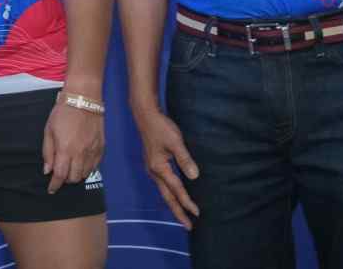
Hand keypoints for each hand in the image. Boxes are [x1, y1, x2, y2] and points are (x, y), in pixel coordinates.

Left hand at [42, 97, 104, 194]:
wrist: (84, 99)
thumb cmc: (63, 113)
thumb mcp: (49, 130)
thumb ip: (48, 152)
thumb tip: (47, 170)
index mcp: (65, 149)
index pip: (60, 175)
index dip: (55, 185)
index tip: (51, 189)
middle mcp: (80, 154)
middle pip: (74, 178)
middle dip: (65, 179)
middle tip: (61, 173)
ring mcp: (93, 152)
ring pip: (85, 174)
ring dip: (76, 174)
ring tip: (71, 167)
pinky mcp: (102, 148)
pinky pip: (95, 166)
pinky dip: (87, 168)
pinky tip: (81, 162)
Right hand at [133, 106, 199, 228]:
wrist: (145, 115)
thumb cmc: (161, 127)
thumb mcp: (175, 142)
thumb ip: (185, 159)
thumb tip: (194, 177)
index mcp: (159, 168)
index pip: (176, 189)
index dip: (187, 202)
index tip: (197, 213)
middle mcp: (154, 171)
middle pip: (167, 197)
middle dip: (178, 212)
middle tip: (188, 226)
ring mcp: (152, 168)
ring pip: (164, 192)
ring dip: (173, 204)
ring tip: (182, 214)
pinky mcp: (153, 164)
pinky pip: (163, 184)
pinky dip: (170, 194)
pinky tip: (175, 194)